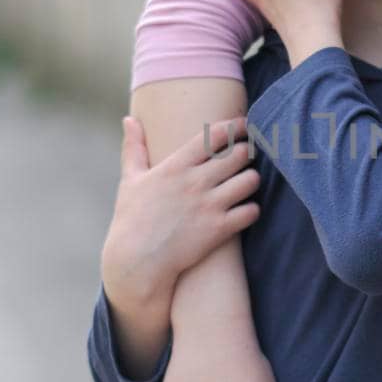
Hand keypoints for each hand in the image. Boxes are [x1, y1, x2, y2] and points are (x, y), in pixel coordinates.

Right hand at [100, 116, 260, 312]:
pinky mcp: (218, 229)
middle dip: (246, 152)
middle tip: (246, 155)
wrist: (137, 262)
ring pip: (251, 181)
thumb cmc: (132, 219)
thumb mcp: (130, 180)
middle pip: (239, 154)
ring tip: (245, 182)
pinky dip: (252, 209)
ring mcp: (209, 206)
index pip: (214, 135)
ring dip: (252, 180)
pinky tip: (244, 210)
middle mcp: (195, 182)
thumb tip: (129, 119)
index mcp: (175, 166)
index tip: (243, 125)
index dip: (235, 126)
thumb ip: (134, 148)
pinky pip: (251, 211)